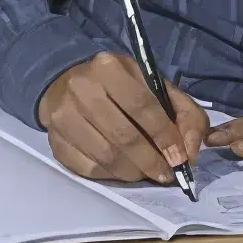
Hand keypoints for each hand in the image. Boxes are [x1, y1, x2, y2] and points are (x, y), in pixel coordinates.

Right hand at [38, 51, 211, 185]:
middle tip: (165, 173)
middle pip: (122, 135)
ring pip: (105, 155)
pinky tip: (122, 170)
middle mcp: (81, 88)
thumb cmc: (119, 86)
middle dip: (150, 160)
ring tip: (146, 173)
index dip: (164, 135)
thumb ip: (184, 114)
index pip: (142, 106)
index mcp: (109, 67)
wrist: (66, 82)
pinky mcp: (53, 139)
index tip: (179, 158)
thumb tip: (189, 152)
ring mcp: (62, 115)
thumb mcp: (155, 86)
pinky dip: (111, 175)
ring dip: (133, 172)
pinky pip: (86, 168)